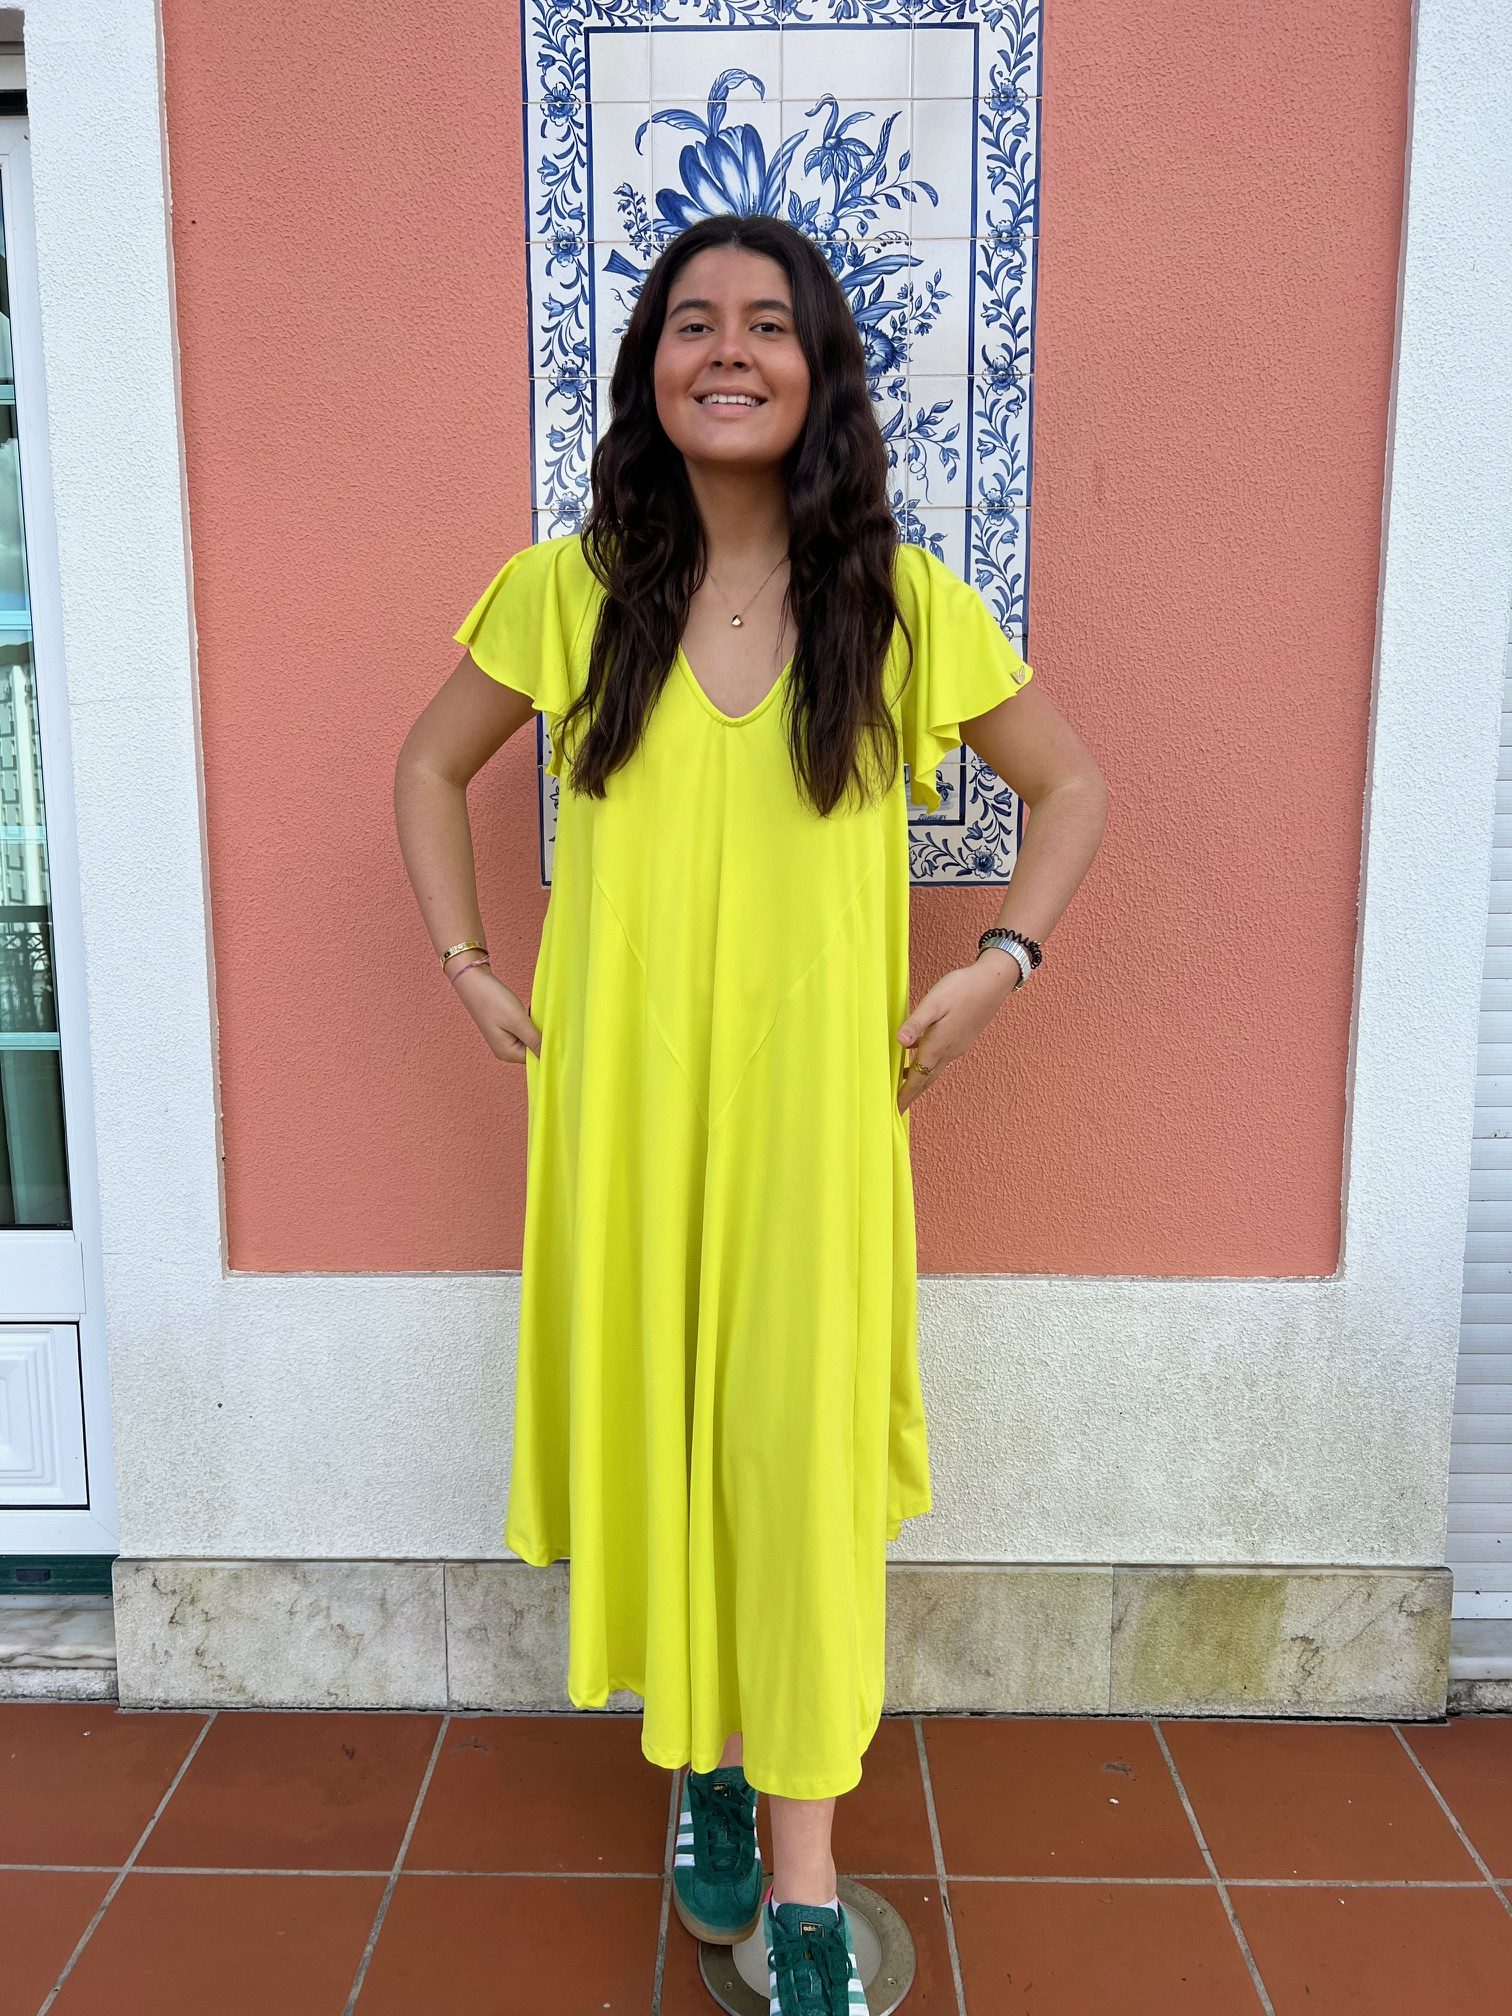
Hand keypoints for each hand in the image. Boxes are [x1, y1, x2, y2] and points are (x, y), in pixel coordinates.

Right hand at [450, 964, 541, 1063]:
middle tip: (538, 1015)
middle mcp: (505, 1050)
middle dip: (540, 1032)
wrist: (473, 980)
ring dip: (535, 1023)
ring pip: (530, 1036)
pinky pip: (524, 1027)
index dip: (547, 1044)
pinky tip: (526, 1007)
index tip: (552, 1029)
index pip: (537, 1057)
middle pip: (534, 1047)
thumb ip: (535, 1040)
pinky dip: (529, 1018)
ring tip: (529, 1009)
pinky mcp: (505, 1027)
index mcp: (507, 1053)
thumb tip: (550, 1055)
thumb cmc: (493, 1000)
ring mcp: (504, 1038)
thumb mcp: (518, 1021)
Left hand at [897, 953, 1018, 1111]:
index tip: (895, 1109)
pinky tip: (920, 1058)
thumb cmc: (961, 989)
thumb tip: (900, 1043)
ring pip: (934, 1070)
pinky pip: (941, 1060)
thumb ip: (916, 1023)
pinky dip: (929, 1067)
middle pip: (926, 1079)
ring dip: (920, 1081)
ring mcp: (957, 1047)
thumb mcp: (934, 1002)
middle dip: (912, 1093)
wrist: (993, 983)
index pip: (918, 1078)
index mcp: (938, 1046)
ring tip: (905, 1087)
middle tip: (898, 1107)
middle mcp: (948, 1051)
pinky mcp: (961, 1039)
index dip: (906, 1094)